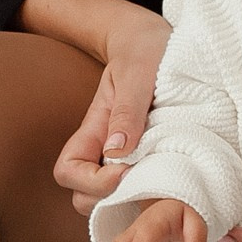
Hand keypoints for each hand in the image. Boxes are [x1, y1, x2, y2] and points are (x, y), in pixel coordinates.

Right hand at [53, 8, 171, 215]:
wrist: (155, 40)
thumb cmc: (144, 50)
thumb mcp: (138, 73)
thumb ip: (127, 110)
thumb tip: (116, 151)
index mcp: (93, 129)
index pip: (68, 171)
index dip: (92, 181)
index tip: (126, 169)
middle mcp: (102, 148)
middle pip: (82, 196)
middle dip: (108, 199)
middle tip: (146, 183)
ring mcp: (123, 157)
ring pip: (109, 199)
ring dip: (130, 201)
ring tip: (161, 186)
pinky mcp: (145, 159)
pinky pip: (137, 190)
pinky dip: (149, 196)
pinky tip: (172, 186)